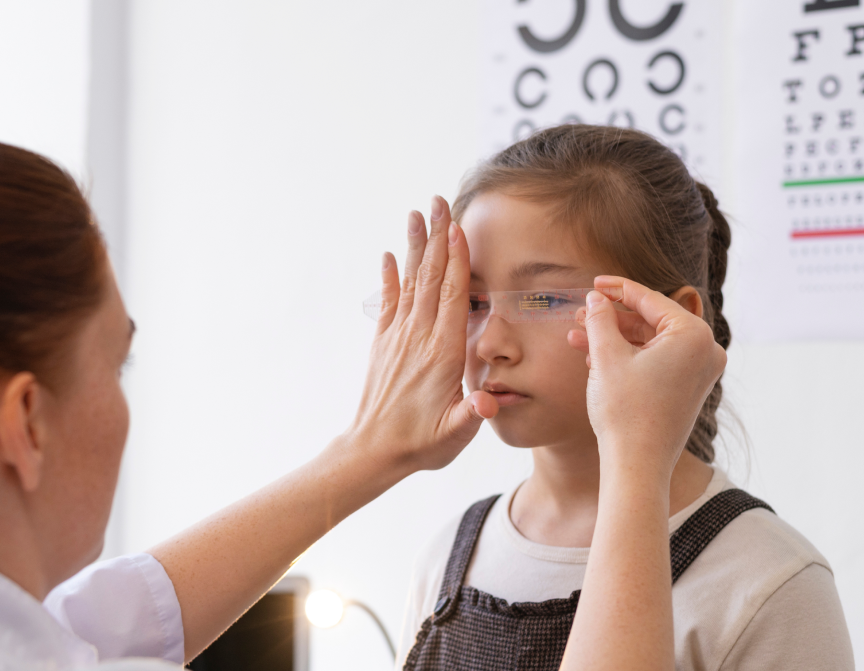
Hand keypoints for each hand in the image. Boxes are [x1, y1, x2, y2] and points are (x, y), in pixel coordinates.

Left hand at [342, 196, 497, 473]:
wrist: (373, 451)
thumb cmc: (421, 444)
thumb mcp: (455, 434)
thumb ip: (474, 414)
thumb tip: (490, 401)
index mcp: (442, 354)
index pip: (451, 297)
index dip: (455, 261)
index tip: (457, 228)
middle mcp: (418, 338)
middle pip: (430, 278)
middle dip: (436, 238)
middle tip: (438, 202)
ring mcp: (398, 338)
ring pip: (410, 283)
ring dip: (415, 247)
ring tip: (416, 214)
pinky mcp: (383, 345)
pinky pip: (388, 303)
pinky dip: (390, 277)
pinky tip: (391, 255)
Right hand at [568, 276, 726, 478]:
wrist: (636, 464)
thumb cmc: (625, 411)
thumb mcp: (606, 356)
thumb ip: (601, 319)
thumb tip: (596, 299)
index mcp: (694, 336)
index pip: (650, 300)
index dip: (617, 289)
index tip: (594, 283)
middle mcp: (706, 351)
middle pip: (651, 320)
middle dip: (612, 318)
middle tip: (581, 313)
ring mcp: (699, 371)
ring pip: (650, 342)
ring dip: (614, 338)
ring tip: (577, 336)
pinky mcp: (688, 389)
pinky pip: (656, 361)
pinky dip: (627, 357)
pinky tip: (593, 358)